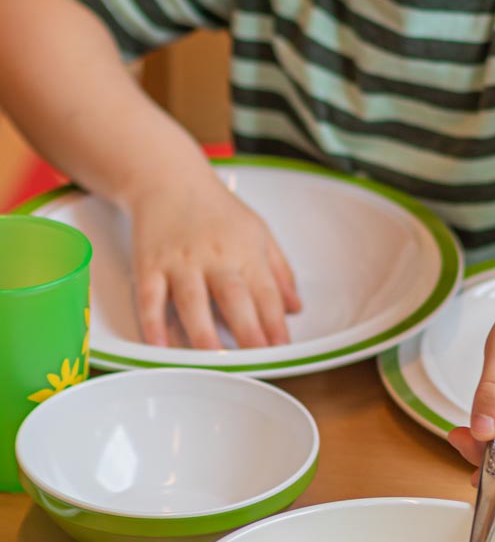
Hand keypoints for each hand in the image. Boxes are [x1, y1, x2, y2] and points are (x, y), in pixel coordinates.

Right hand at [129, 176, 300, 348]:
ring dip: (203, 333)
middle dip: (247, 332)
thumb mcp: (259, 233)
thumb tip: (296, 307)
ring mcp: (180, 262)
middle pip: (234, 298)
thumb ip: (280, 272)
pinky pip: (150, 296)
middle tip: (257, 360)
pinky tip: (159, 345)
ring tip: (214, 362)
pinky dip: (153, 322)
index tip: (282, 348)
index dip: (275, 323)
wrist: (168, 179)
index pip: (266, 293)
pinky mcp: (150, 264)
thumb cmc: (217, 210)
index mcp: (246, 252)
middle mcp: (215, 257)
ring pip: (192, 301)